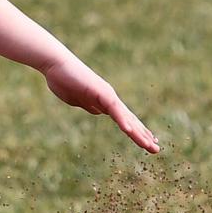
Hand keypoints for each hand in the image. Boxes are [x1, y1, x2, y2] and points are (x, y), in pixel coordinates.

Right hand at [43, 56, 159, 153]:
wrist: (56, 64)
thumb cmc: (63, 79)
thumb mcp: (77, 100)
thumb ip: (89, 105)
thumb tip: (98, 112)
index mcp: (104, 102)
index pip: (124, 119)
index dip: (136, 131)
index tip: (147, 141)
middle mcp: (109, 99)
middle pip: (130, 120)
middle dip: (143, 136)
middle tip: (156, 149)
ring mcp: (106, 96)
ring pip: (126, 118)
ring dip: (138, 132)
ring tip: (150, 145)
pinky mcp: (101, 92)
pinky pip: (114, 110)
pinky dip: (122, 120)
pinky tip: (130, 131)